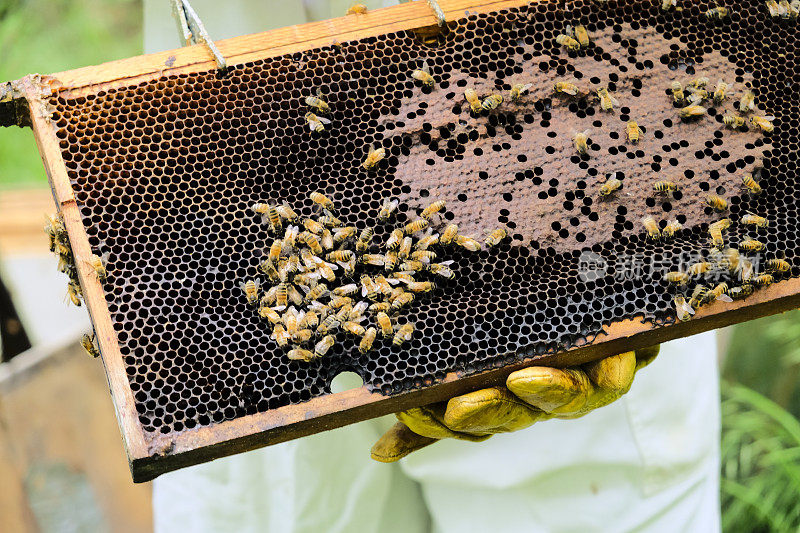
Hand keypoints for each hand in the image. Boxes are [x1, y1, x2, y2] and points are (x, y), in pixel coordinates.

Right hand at [370, 346, 658, 461]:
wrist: (601, 306)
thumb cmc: (525, 340)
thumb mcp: (467, 362)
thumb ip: (429, 412)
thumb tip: (379, 455)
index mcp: (501, 400)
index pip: (463, 423)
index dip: (436, 423)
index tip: (409, 406)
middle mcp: (540, 398)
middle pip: (513, 415)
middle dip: (485, 414)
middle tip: (459, 407)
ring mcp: (583, 379)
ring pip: (569, 400)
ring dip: (545, 395)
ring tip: (521, 380)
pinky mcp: (622, 355)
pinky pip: (622, 371)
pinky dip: (615, 366)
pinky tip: (610, 354)